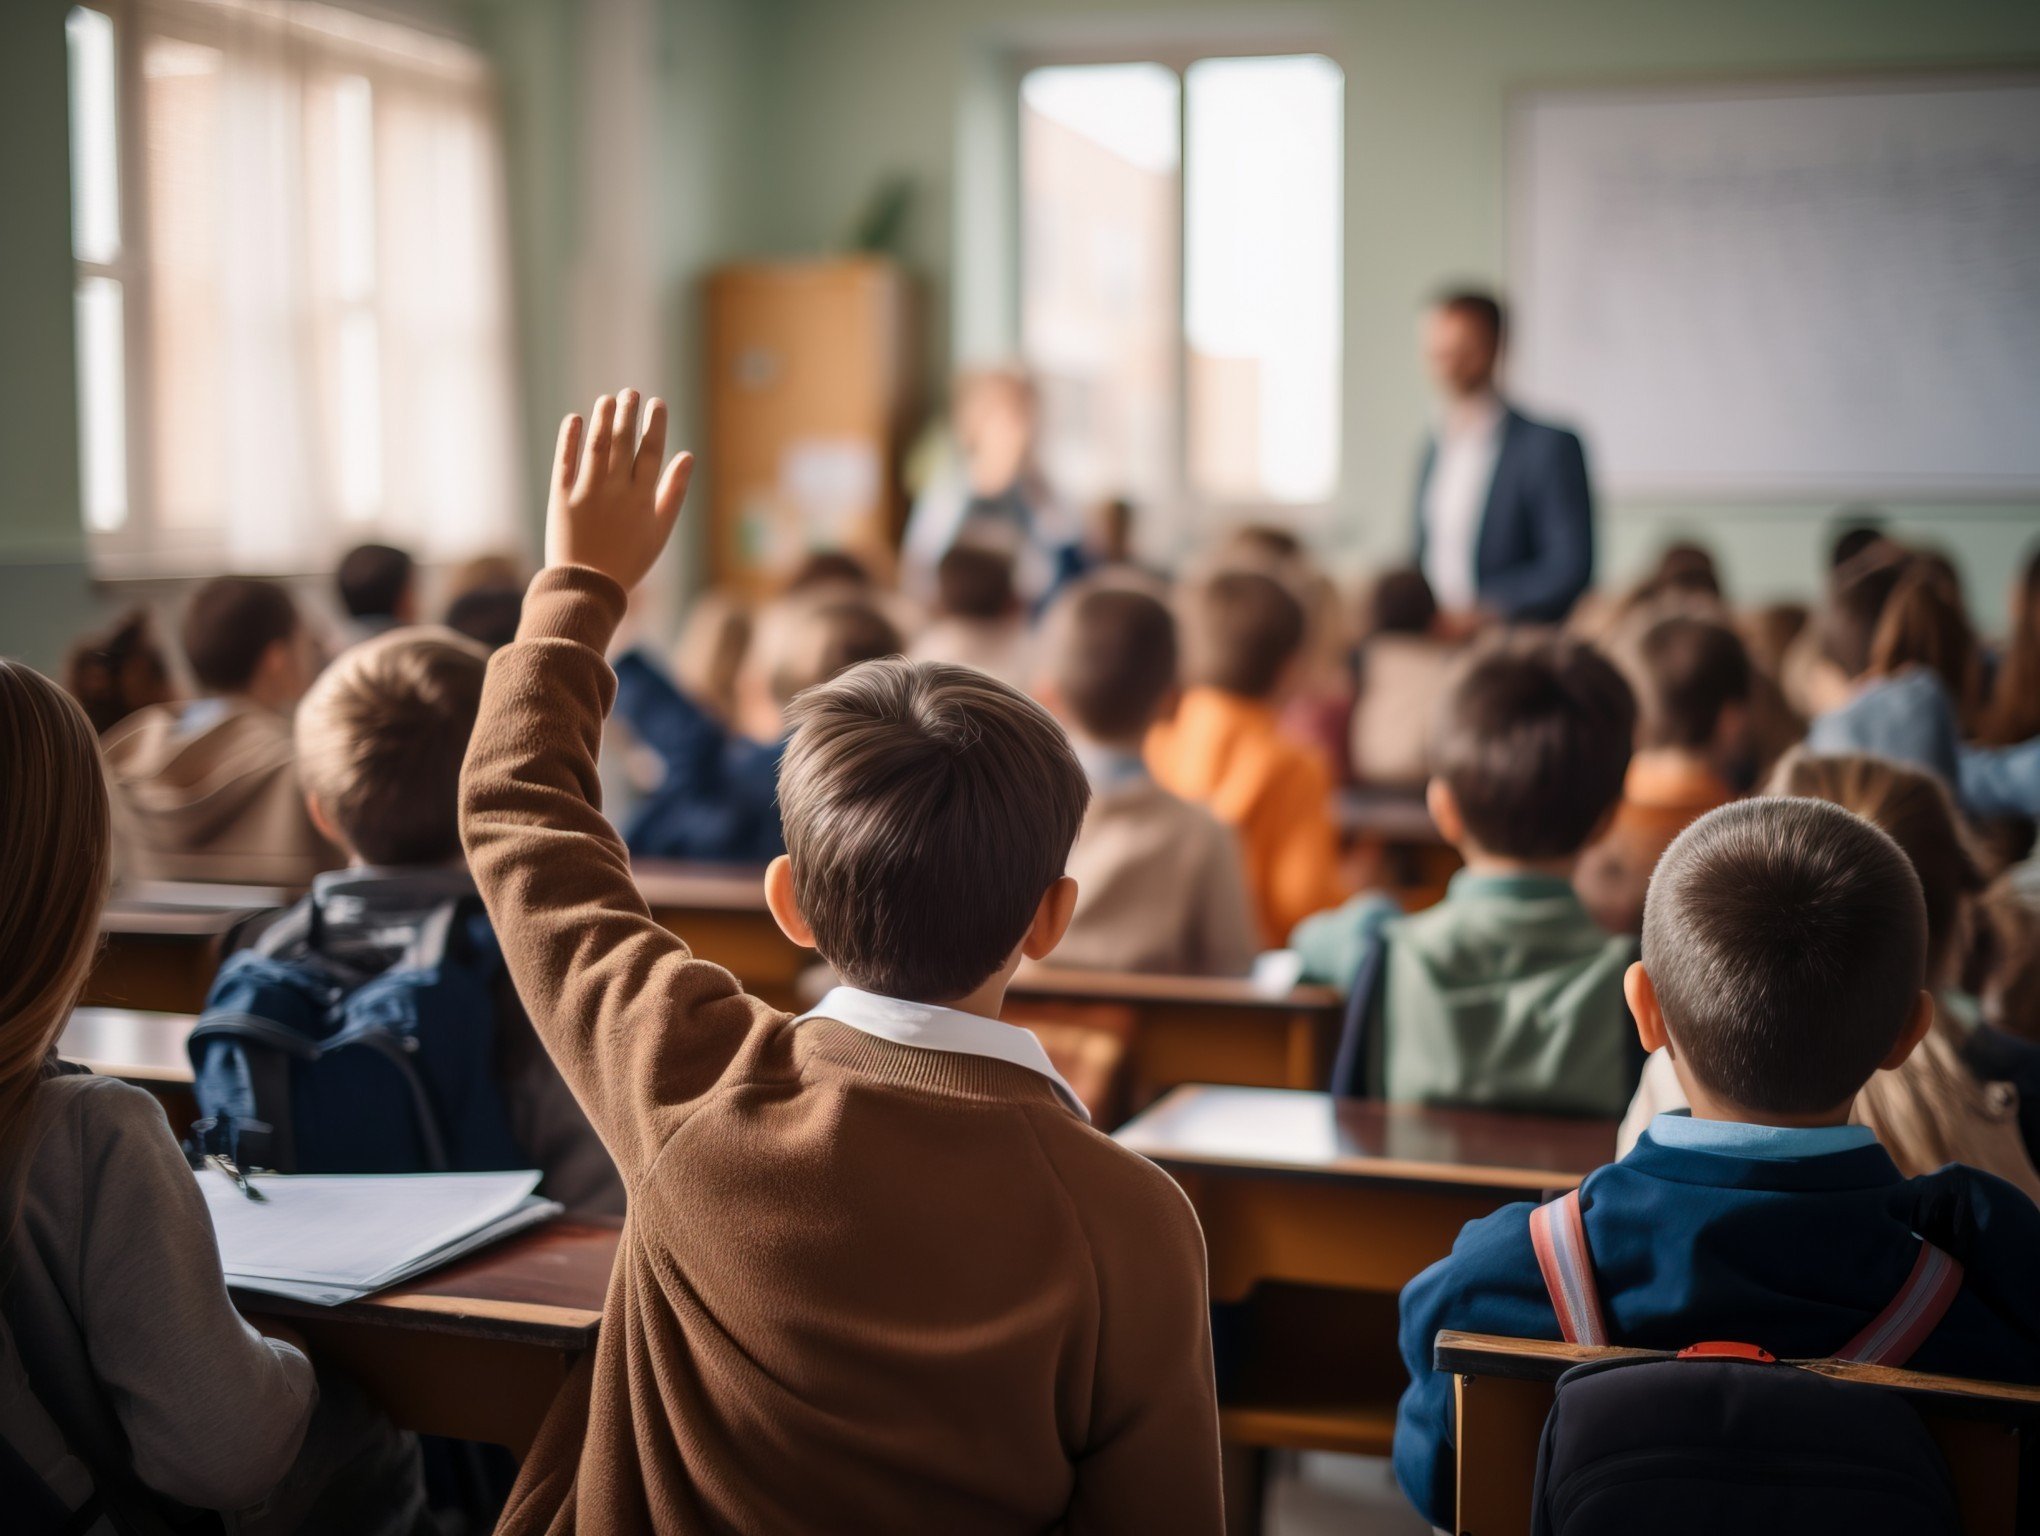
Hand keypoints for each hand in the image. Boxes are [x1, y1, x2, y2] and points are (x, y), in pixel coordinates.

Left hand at [544, 390, 694, 593]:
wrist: (588, 587)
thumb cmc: (629, 561)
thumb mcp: (660, 531)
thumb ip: (674, 492)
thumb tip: (687, 456)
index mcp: (642, 499)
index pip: (651, 452)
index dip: (655, 425)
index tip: (656, 403)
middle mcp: (616, 491)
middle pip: (623, 442)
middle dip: (628, 413)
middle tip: (630, 393)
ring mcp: (587, 492)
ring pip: (596, 446)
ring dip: (602, 419)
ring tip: (607, 400)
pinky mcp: (561, 497)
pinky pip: (565, 461)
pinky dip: (570, 438)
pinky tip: (575, 419)